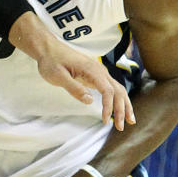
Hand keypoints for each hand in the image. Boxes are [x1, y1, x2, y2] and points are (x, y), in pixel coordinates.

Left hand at [9, 13, 135, 129]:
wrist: (48, 48)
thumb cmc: (51, 61)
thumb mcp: (57, 76)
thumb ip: (74, 87)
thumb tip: (90, 100)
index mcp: (91, 70)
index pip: (107, 90)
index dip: (109, 106)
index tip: (105, 120)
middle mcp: (99, 70)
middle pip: (118, 90)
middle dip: (122, 109)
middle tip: (121, 127)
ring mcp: (99, 72)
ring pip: (118, 89)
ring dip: (124, 105)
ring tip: (129, 121)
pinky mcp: (96, 75)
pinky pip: (111, 88)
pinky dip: (118, 99)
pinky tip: (119, 109)